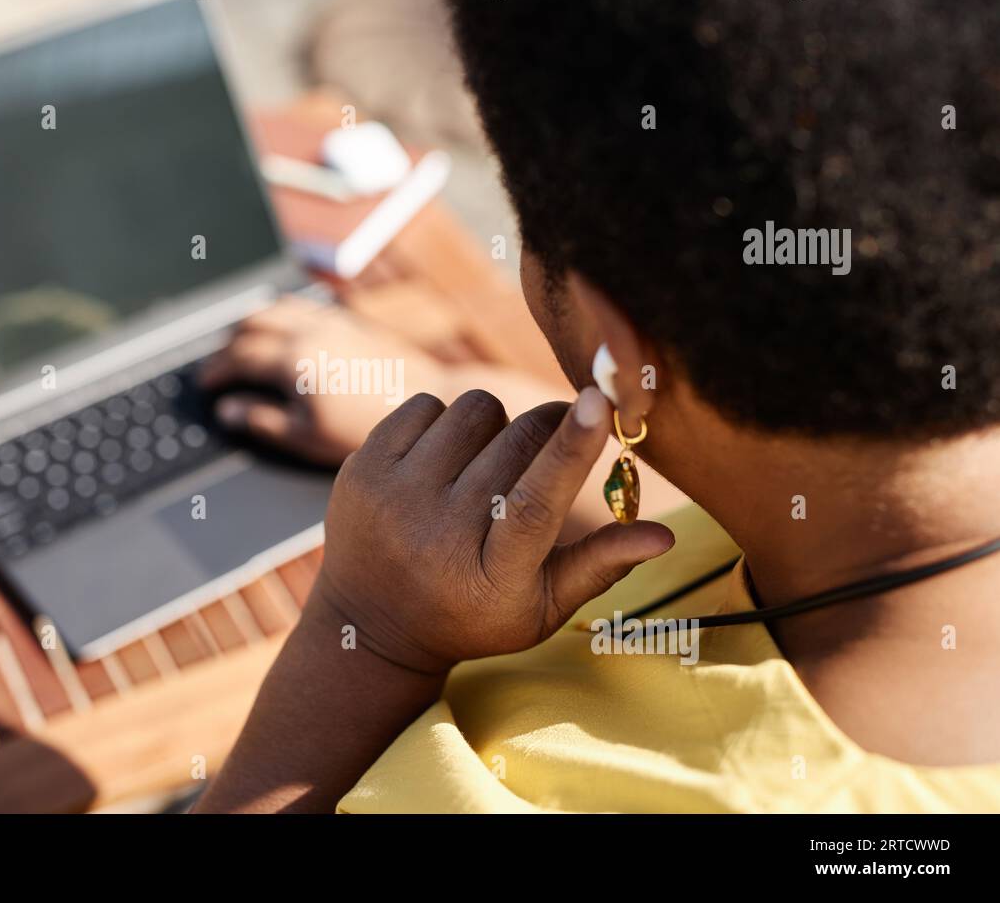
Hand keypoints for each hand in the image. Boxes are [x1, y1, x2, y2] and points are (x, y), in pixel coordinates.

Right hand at [198, 297, 448, 466]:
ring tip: (244, 340)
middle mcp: (308, 331)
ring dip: (253, 321)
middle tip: (219, 361)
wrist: (423, 402)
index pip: (238, 356)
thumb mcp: (306, 436)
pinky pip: (304, 306)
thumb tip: (228, 410)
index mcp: (292, 360)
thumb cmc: (366, 428)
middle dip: (228, 341)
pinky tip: (285, 328)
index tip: (206, 383)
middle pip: (252, 323)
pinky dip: (282, 312)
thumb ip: (262, 420)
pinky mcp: (351, 321)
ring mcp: (331, 321)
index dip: (216, 369)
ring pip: (277, 307)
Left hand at [310, 386, 674, 673]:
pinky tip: (442, 460)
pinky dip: (444, 421)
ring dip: (494, 426)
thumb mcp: (539, 608)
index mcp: (490, 578)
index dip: (570, 449)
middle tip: (543, 451)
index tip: (598, 401)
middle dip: (545, 431)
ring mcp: (393, 500)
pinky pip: (426, 405)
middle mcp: (436, 537)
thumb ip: (598, 566)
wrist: (370, 622)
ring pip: (474, 410)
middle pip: (515, 444)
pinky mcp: (360, 470)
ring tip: (484, 465)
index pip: (535, 505)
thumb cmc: (473, 612)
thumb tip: (663, 535)